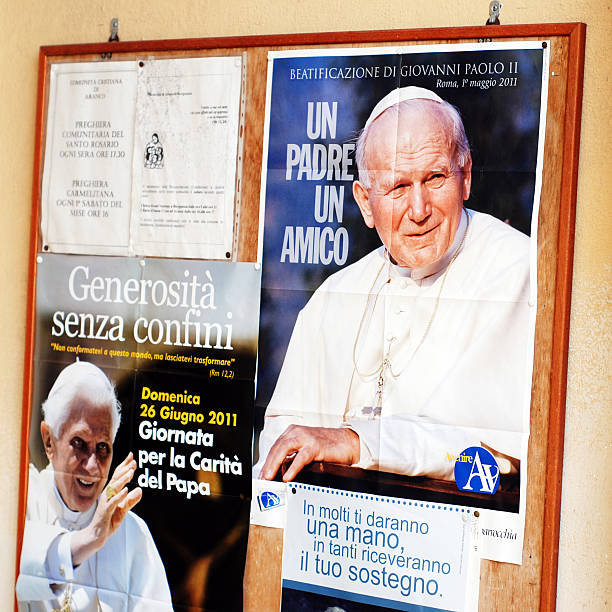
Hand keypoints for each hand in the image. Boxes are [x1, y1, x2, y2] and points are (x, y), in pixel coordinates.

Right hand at [71, 452, 141, 566]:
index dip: (124, 466)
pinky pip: (112, 502)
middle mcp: (107, 495)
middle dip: (124, 469)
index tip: (132, 457)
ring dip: (123, 479)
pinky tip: (126, 490)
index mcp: (111, 492)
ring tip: (131, 472)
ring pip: (114, 488)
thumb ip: (131, 500)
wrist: (97, 536)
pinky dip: (119, 496)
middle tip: (133, 462)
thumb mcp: (123, 510)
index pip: (118, 476)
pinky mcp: (105, 512)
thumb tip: (140, 490)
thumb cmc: (108, 521)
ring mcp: (105, 503)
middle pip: (116, 479)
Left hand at [259, 425, 359, 481]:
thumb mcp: (306, 448)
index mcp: (293, 432)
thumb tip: (279, 472)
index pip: (275, 447)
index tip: (262, 475)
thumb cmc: (328, 447)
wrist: (348, 442)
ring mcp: (307, 438)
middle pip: (277, 447)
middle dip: (267, 464)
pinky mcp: (316, 446)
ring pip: (284, 448)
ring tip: (270, 477)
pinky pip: (301, 457)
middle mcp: (298, 432)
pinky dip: (293, 467)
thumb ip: (293, 455)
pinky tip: (288, 477)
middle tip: (263, 479)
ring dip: (274, 463)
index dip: (267, 461)